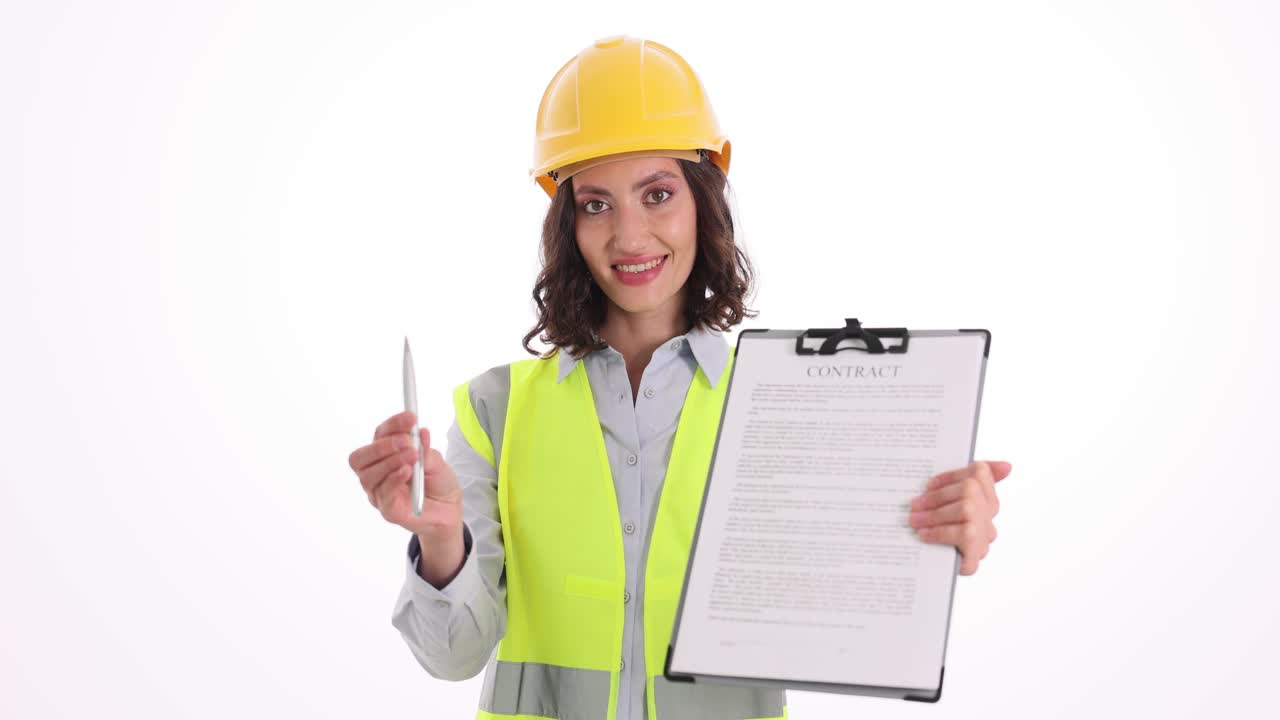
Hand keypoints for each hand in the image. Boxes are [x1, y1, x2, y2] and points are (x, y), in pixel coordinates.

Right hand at [348, 410, 463, 536]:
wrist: (450, 509)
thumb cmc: (438, 482)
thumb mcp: (436, 460)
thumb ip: (426, 449)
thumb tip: (421, 432)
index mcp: (384, 455)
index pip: (379, 436)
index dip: (392, 425)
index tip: (411, 417)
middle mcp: (376, 473)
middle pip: (360, 457)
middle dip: (382, 446)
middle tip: (407, 441)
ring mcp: (379, 493)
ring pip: (368, 476)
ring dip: (390, 462)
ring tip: (413, 456)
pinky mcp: (388, 510)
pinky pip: (382, 494)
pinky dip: (394, 479)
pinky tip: (407, 472)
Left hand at [907, 460, 1011, 575]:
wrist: (930, 570)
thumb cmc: (938, 528)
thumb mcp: (943, 502)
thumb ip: (961, 479)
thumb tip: (1008, 466)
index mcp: (984, 496)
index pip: (979, 473)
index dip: (952, 476)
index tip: (928, 484)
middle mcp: (989, 515)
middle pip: (970, 491)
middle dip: (938, 497)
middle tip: (914, 505)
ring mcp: (985, 535)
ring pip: (968, 510)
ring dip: (936, 514)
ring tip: (914, 520)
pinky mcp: (976, 554)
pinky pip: (964, 536)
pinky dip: (941, 534)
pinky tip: (924, 535)